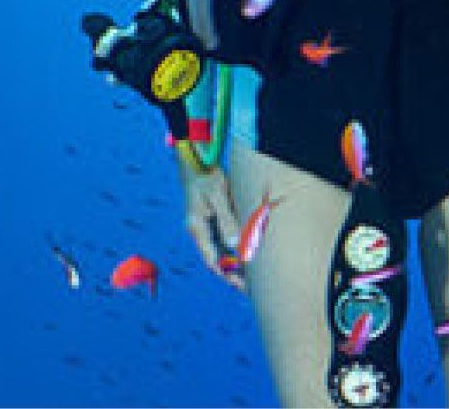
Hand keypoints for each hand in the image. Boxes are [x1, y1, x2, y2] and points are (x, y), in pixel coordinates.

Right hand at [175, 143, 245, 290]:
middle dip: (232, 273)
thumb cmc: (207, 177)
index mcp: (197, 228)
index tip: (240, 285)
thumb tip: (234, 245)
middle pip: (216, 258)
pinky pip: (223, 238)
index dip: (226, 274)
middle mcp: (199, 230)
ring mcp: (204, 225)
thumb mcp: (218, 197)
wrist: (196, 161)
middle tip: (250, 287)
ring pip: (220, 250)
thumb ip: (226, 220)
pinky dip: (234, 248)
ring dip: (234, 262)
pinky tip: (248, 253)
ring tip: (252, 276)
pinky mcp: (211, 218)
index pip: (212, 259)